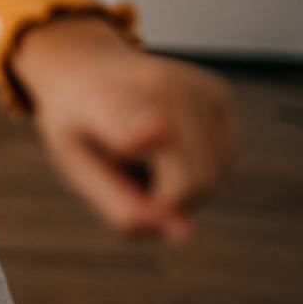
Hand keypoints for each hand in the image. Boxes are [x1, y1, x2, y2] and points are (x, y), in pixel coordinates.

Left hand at [9, 15, 237, 244]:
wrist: (85, 68)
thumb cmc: (78, 126)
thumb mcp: (77, 168)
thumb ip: (121, 207)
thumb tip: (185, 236)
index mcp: (104, 102)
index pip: (134, 122)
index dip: (142, 132)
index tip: (157, 130)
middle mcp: (159, 86)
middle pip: (194, 182)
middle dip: (167, 202)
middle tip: (126, 181)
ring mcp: (195, 86)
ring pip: (216, 176)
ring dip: (182, 186)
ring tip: (140, 156)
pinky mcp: (219, 93)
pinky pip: (225, 161)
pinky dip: (198, 168)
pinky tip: (165, 145)